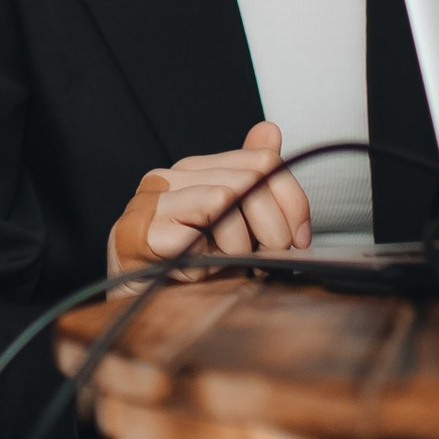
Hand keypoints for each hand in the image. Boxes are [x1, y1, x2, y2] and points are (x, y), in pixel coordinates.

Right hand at [108, 121, 313, 270]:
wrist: (139, 307)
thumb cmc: (186, 269)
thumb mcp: (231, 225)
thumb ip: (254, 180)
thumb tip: (270, 130)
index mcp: (196, 169)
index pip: (264, 161)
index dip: (293, 203)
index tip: (299, 239)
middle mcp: (171, 176)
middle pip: (252, 180)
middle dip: (273, 229)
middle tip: (267, 260)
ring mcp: (152, 202)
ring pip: (227, 200)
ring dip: (240, 247)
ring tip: (230, 267)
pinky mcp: (139, 232)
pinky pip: (194, 236)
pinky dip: (208, 263)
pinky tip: (201, 274)